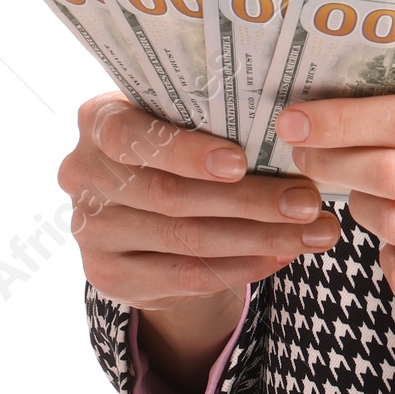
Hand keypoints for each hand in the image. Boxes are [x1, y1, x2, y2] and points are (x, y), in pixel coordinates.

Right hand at [58, 93, 342, 387]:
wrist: (142, 203)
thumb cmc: (178, 140)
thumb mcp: (182, 117)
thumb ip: (213, 117)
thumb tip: (298, 129)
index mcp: (97, 119)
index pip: (132, 136)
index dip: (185, 152)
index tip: (240, 163)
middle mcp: (82, 174)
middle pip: (172, 196)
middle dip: (249, 201)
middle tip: (307, 201)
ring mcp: (91, 231)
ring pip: (186, 240)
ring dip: (259, 237)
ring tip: (312, 231)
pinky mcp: (108, 276)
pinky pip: (185, 277)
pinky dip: (242, 267)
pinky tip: (282, 254)